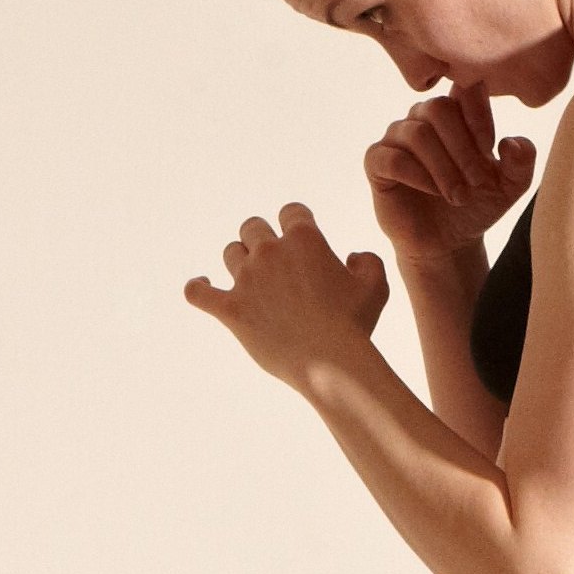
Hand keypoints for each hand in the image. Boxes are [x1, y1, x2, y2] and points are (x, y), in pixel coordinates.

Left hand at [183, 202, 390, 388]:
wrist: (331, 362)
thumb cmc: (356, 324)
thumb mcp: (376, 285)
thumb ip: (367, 261)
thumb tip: (352, 256)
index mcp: (304, 238)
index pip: (291, 211)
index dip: (295, 222)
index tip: (299, 238)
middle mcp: (270, 251)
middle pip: (253, 227)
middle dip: (262, 238)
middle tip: (272, 260)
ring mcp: (247, 279)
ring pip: (230, 252)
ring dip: (239, 259)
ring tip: (249, 276)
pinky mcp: (230, 310)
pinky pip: (198, 293)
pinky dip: (197, 287)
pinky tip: (201, 285)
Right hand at [363, 79, 535, 261]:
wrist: (447, 243)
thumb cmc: (476, 205)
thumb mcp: (510, 186)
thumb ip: (522, 161)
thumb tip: (511, 141)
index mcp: (455, 110)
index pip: (464, 90)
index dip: (479, 118)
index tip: (491, 151)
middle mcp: (422, 117)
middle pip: (438, 108)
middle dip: (462, 147)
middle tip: (478, 181)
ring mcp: (396, 137)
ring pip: (417, 133)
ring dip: (444, 167)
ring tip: (458, 195)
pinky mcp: (376, 163)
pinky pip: (391, 158)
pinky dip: (417, 175)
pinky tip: (433, 192)